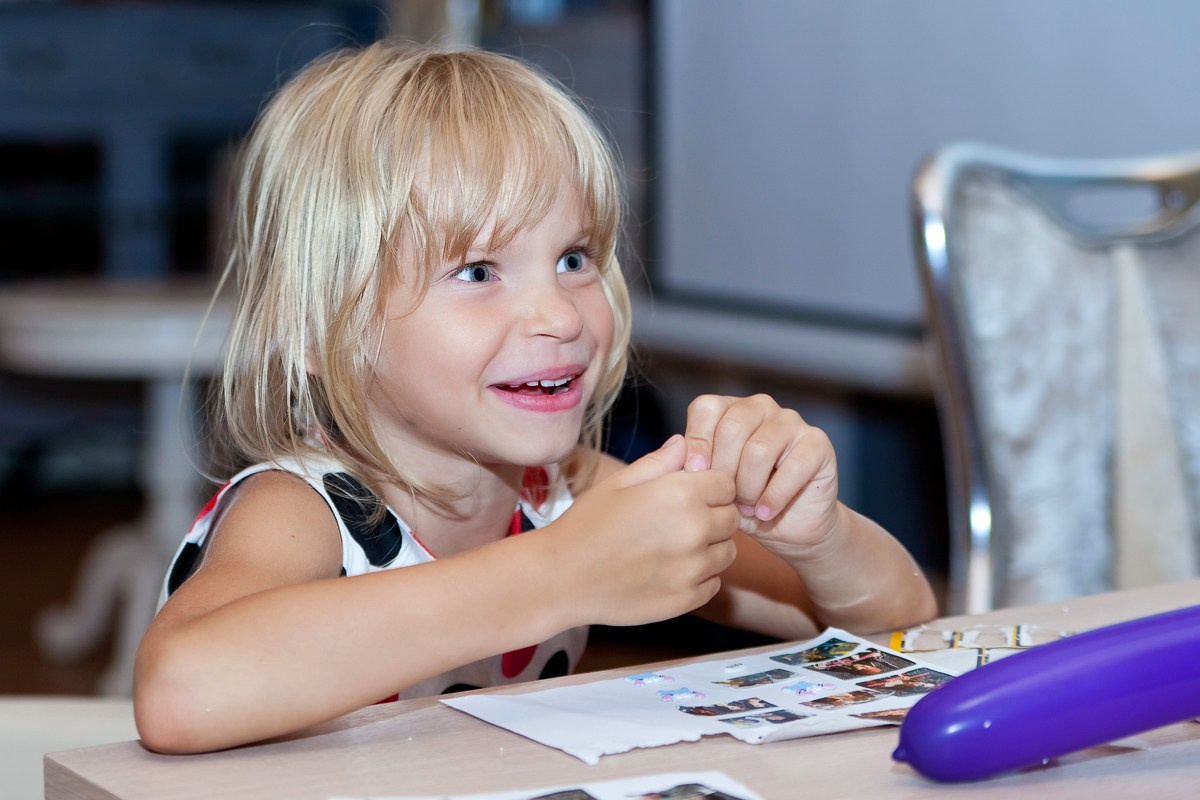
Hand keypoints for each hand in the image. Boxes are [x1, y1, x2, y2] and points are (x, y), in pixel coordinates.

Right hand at [555, 435, 738, 625]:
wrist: (561, 577)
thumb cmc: (586, 525)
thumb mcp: (619, 483)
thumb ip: (659, 462)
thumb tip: (685, 444)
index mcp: (681, 494)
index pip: (727, 484)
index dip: (710, 487)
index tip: (690, 495)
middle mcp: (694, 530)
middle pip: (732, 518)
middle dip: (714, 516)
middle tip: (679, 522)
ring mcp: (693, 569)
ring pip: (728, 552)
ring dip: (710, 548)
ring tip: (673, 547)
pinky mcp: (686, 599)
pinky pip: (713, 583)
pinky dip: (699, 577)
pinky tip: (668, 571)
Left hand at [682, 394, 840, 555]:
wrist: (788, 527)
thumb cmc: (744, 503)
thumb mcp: (710, 485)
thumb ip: (694, 465)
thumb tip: (678, 448)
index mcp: (730, 409)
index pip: (706, 408)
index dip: (698, 442)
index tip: (695, 474)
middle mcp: (761, 407)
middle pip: (732, 428)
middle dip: (724, 472)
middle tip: (727, 499)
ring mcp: (792, 422)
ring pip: (759, 450)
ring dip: (749, 488)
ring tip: (748, 507)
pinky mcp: (817, 444)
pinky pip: (791, 468)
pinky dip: (773, 497)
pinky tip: (766, 511)